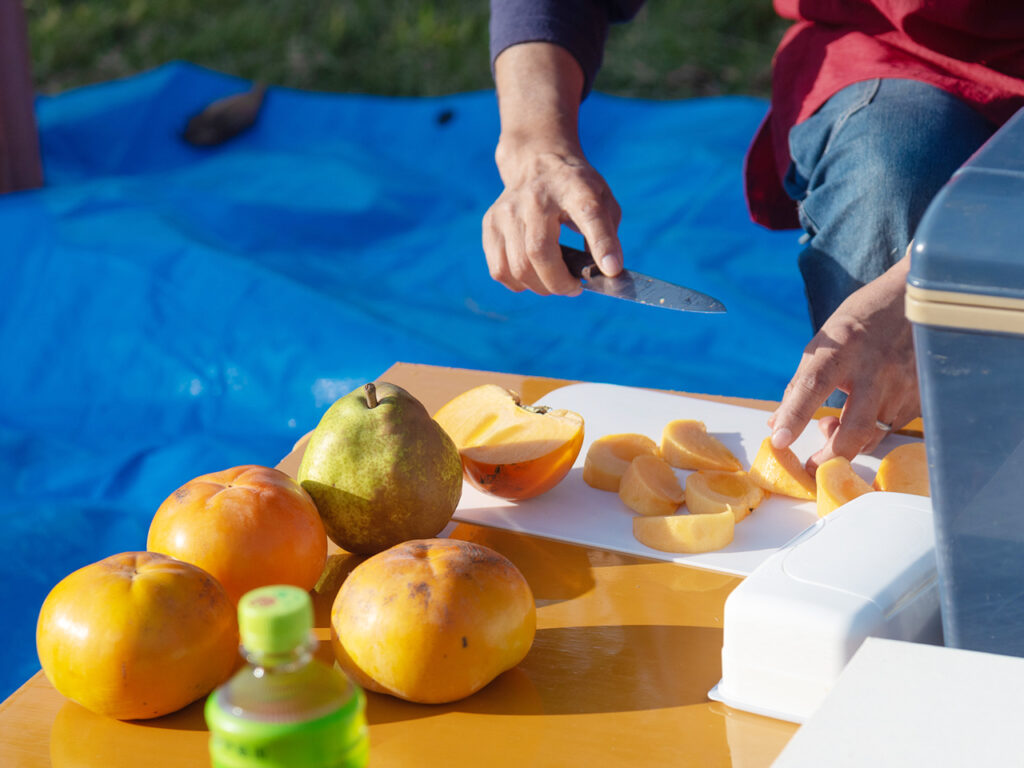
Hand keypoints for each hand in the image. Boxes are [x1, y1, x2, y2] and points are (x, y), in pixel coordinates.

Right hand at [483, 145, 621, 294]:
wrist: (536, 161)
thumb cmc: (575, 190)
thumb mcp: (603, 200)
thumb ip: (608, 235)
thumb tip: (606, 271)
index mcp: (575, 188)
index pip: (589, 215)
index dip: (602, 245)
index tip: (611, 270)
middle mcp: (536, 197)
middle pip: (540, 252)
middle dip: (559, 283)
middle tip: (573, 287)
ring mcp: (508, 210)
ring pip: (517, 267)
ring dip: (540, 286)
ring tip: (554, 281)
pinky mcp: (490, 223)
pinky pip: (500, 269)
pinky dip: (518, 283)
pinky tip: (532, 275)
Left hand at [768, 255, 918, 471]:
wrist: (916, 298)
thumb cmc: (860, 322)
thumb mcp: (823, 342)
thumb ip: (800, 384)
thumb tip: (777, 425)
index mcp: (843, 349)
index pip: (813, 385)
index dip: (795, 416)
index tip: (779, 441)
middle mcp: (876, 369)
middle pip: (854, 428)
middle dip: (830, 456)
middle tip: (812, 465)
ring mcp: (905, 384)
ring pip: (873, 435)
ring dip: (850, 441)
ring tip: (836, 423)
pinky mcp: (922, 397)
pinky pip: (891, 428)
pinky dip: (872, 430)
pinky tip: (866, 412)